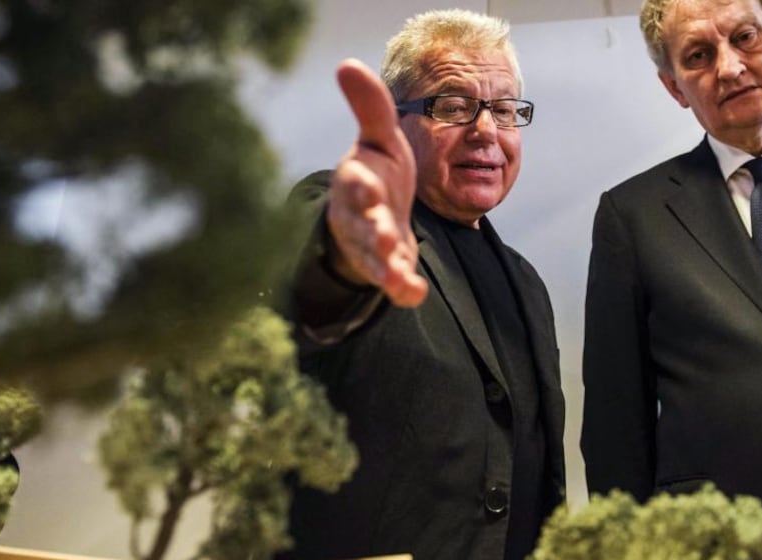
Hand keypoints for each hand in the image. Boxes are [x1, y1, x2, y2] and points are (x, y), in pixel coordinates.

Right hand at [325, 58, 427, 306]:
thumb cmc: (378, 173)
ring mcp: (371, 245)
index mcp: (358, 181)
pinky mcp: (385, 266)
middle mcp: (359, 215)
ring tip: (398, 277)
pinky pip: (391, 280)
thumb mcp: (380, 140)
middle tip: (384, 236)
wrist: (375, 216)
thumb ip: (370, 107)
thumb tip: (346, 63)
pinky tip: (415, 294)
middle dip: (372, 231)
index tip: (368, 188)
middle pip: (361, 225)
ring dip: (385, 267)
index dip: (360, 187)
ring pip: (374, 258)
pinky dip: (401, 288)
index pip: (354, 183)